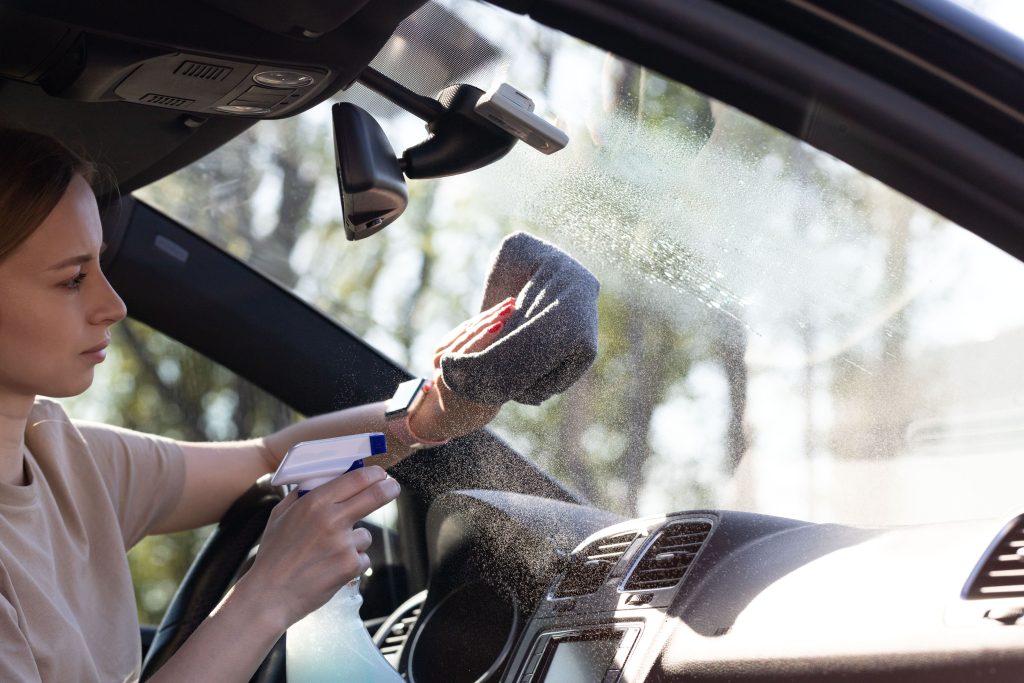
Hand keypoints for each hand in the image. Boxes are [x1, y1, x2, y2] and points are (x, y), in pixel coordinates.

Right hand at [236, 466, 399, 628]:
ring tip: (328, 554)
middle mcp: (332, 519)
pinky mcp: (350, 566)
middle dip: (390, 489)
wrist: (269, 595)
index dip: (374, 474)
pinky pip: (362, 558)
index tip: (380, 474)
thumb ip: (302, 495)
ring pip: (366, 535)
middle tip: (393, 488)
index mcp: (315, 502)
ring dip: (354, 542)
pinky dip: (351, 563)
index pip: (357, 478)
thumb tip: (323, 479)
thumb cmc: (273, 555)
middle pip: (376, 495)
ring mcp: (343, 543)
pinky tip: (330, 569)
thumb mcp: (280, 515)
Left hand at [410, 297, 516, 441]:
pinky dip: (480, 319)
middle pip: (469, 334)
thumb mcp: (490, 400)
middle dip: (492, 318)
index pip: (471, 349)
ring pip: (467, 328)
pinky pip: (463, 329)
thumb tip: (519, 358)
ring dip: (489, 315)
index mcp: (452, 377)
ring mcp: (439, 353)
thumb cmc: (476, 410)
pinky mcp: (441, 346)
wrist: (448, 414)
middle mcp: (442, 363)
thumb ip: (498, 379)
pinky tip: (496, 310)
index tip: (503, 322)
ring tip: (509, 303)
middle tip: (512, 305)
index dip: (487, 335)